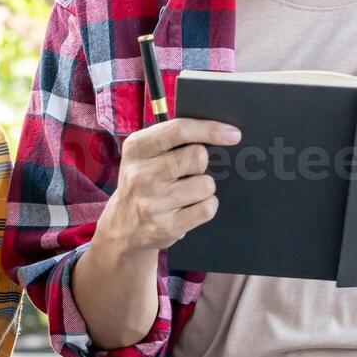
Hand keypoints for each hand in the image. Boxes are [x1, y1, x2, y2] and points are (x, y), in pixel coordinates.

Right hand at [95, 118, 240, 255]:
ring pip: (206, 184)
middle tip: (189, 172)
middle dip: (202, 163)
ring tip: (186, 193)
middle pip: (198, 156)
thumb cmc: (144, 182)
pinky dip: (206, 206)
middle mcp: (141, 175)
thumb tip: (221, 133)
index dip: (210, 129)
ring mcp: (152, 203)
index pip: (179, 130)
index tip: (233, 134)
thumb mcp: (144, 154)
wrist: (122, 227)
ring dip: (204, 187)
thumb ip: (172, 138)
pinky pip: (207, 208)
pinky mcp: (165, 227)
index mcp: (136, 148)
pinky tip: (190, 208)